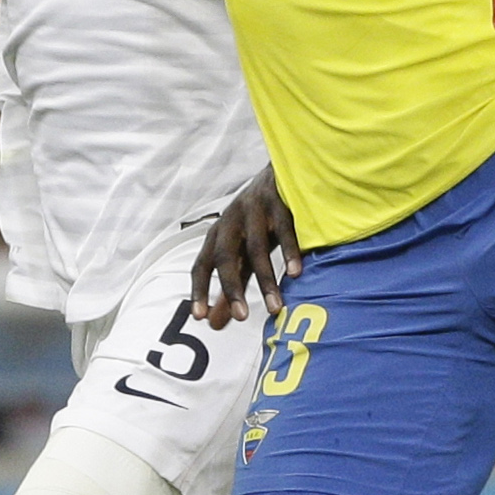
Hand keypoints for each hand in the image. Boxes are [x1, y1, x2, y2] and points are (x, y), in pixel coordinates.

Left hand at [191, 166, 299, 327]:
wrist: (285, 170)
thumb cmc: (262, 219)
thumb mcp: (245, 252)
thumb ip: (232, 287)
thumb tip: (214, 324)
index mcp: (219, 234)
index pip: (201, 265)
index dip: (199, 290)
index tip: (199, 318)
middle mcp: (232, 220)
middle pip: (226, 257)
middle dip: (231, 288)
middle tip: (242, 318)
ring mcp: (255, 209)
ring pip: (256, 248)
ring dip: (266, 279)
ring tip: (274, 307)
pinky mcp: (279, 200)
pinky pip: (284, 228)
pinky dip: (289, 251)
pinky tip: (295, 273)